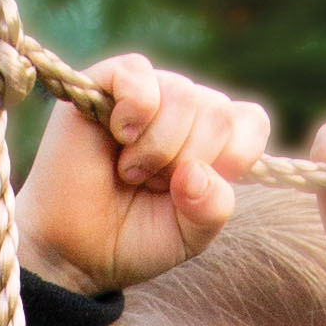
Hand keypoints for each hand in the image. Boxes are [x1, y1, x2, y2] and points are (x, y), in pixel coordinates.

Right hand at [13, 50, 274, 294]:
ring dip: (156, 149)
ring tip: (129, 171)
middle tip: (150, 185)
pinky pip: (139, 74)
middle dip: (186, 162)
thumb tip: (196, 173)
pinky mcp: (107, 82)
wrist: (73, 251)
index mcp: (213, 141)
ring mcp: (148, 92)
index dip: (234, 157)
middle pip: (218, 112)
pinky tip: (120, 136)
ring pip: (183, 96)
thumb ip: (212, 209)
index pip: (251, 122)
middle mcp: (185, 108)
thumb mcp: (188, 235)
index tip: (194, 190)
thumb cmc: (132, 239)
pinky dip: (135, 110)